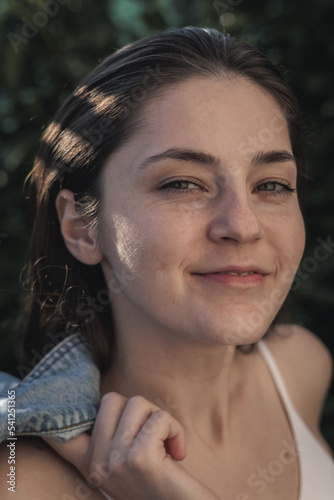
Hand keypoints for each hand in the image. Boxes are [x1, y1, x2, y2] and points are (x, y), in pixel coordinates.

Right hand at [44, 392, 220, 499]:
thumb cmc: (160, 483)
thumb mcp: (125, 463)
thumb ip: (110, 440)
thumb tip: (104, 402)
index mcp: (89, 465)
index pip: (59, 435)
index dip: (53, 416)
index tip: (47, 410)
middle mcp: (96, 464)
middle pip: (111, 399)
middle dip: (141, 410)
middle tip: (152, 435)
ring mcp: (116, 461)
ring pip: (138, 403)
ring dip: (161, 419)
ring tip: (167, 445)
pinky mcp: (140, 458)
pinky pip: (160, 418)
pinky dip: (176, 429)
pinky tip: (178, 453)